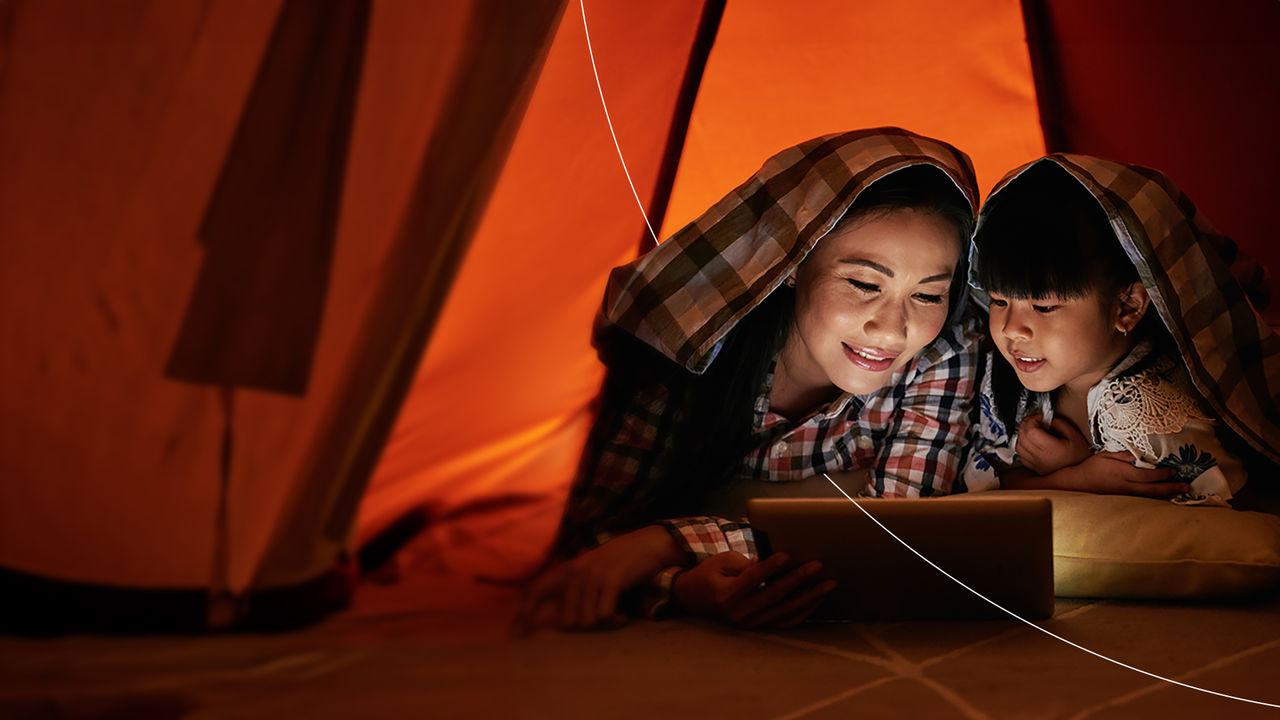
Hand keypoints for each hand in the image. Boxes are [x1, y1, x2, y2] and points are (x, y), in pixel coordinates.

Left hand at [512, 525, 683, 633]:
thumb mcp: (590, 571)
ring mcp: (591, 576)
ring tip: (616, 617)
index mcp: (567, 571)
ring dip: (602, 625)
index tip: (513, 637)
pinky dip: (614, 622)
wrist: (647, 544)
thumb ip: (574, 590)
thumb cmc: (619, 563)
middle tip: (602, 622)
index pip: (536, 594)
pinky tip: (623, 618)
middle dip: (584, 627)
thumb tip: (562, 620)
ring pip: (584, 622)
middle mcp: (574, 573)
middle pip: (567, 621)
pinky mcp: (609, 581)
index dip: (523, 616)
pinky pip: (603, 616)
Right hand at [672, 551, 835, 628]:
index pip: (753, 578)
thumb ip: (749, 563)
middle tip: (818, 566)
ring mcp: (750, 623)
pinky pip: (785, 622)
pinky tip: (817, 599)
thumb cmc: (709, 575)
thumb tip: (775, 563)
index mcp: (727, 594)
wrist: (693, 598)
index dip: (770, 566)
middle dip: (799, 580)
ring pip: (785, 612)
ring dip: (809, 598)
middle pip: (775, 596)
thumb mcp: (723, 561)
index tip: (788, 554)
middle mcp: (739, 612)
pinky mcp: (758, 627)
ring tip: (828, 584)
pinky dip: (803, 612)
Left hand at [1016, 413, 1091, 474]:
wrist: (1083, 474)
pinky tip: (1031, 442)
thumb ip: (1058, 423)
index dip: (1032, 420)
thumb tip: (1045, 419)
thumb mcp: (1074, 434)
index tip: (1040, 416)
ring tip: (1032, 429)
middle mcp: (1041, 459)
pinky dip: (1023, 445)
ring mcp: (1036, 465)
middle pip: (1022, 437)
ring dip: (1022, 435)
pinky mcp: (1035, 469)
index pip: (1030, 431)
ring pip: (1018, 447)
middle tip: (1034, 419)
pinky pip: (1021, 455)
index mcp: (1051, 449)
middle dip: (1025, 424)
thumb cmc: (1081, 455)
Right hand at [1062, 451, 1188, 496]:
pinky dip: (1156, 501)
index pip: (1147, 475)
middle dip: (1171, 488)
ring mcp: (1125, 496)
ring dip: (1167, 496)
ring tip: (1180, 494)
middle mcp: (1126, 487)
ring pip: (1150, 498)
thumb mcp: (1105, 455)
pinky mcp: (1124, 501)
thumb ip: (1122, 455)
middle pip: (1153, 490)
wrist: (1078, 484)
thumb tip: (1138, 455)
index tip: (1173, 472)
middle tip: (1186, 487)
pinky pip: (1144, 502)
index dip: (1162, 474)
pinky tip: (1165, 499)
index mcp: (1122, 474)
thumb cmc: (1091, 468)